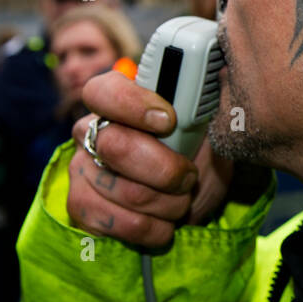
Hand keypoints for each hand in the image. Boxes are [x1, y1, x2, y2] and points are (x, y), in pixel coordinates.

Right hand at [66, 71, 233, 246]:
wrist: (186, 200)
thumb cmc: (192, 154)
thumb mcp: (204, 126)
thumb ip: (202, 102)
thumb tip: (221, 72)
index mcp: (116, 103)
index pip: (103, 92)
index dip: (133, 104)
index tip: (168, 121)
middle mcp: (90, 134)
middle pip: (116, 146)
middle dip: (166, 169)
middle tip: (189, 177)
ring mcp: (81, 171)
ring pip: (125, 191)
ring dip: (168, 204)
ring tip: (181, 201)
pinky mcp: (81, 209)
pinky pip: (118, 223)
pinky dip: (154, 229)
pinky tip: (164, 223)